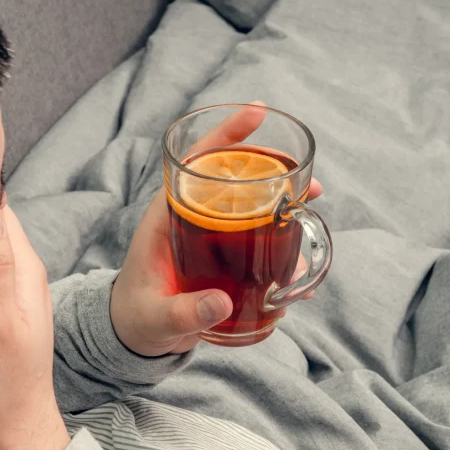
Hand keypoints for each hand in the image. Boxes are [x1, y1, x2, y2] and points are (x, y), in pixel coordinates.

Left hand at [111, 103, 322, 356]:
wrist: (138, 337)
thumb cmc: (136, 319)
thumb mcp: (156, 318)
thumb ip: (184, 313)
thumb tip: (221, 304)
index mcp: (168, 215)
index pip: (197, 160)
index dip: (227, 134)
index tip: (259, 112)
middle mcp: (194, 218)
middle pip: (238, 182)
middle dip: (276, 176)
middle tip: (312, 185)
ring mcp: (212, 239)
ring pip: (254, 211)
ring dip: (286, 212)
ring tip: (311, 218)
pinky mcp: (226, 261)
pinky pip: (259, 247)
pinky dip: (282, 253)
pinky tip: (302, 270)